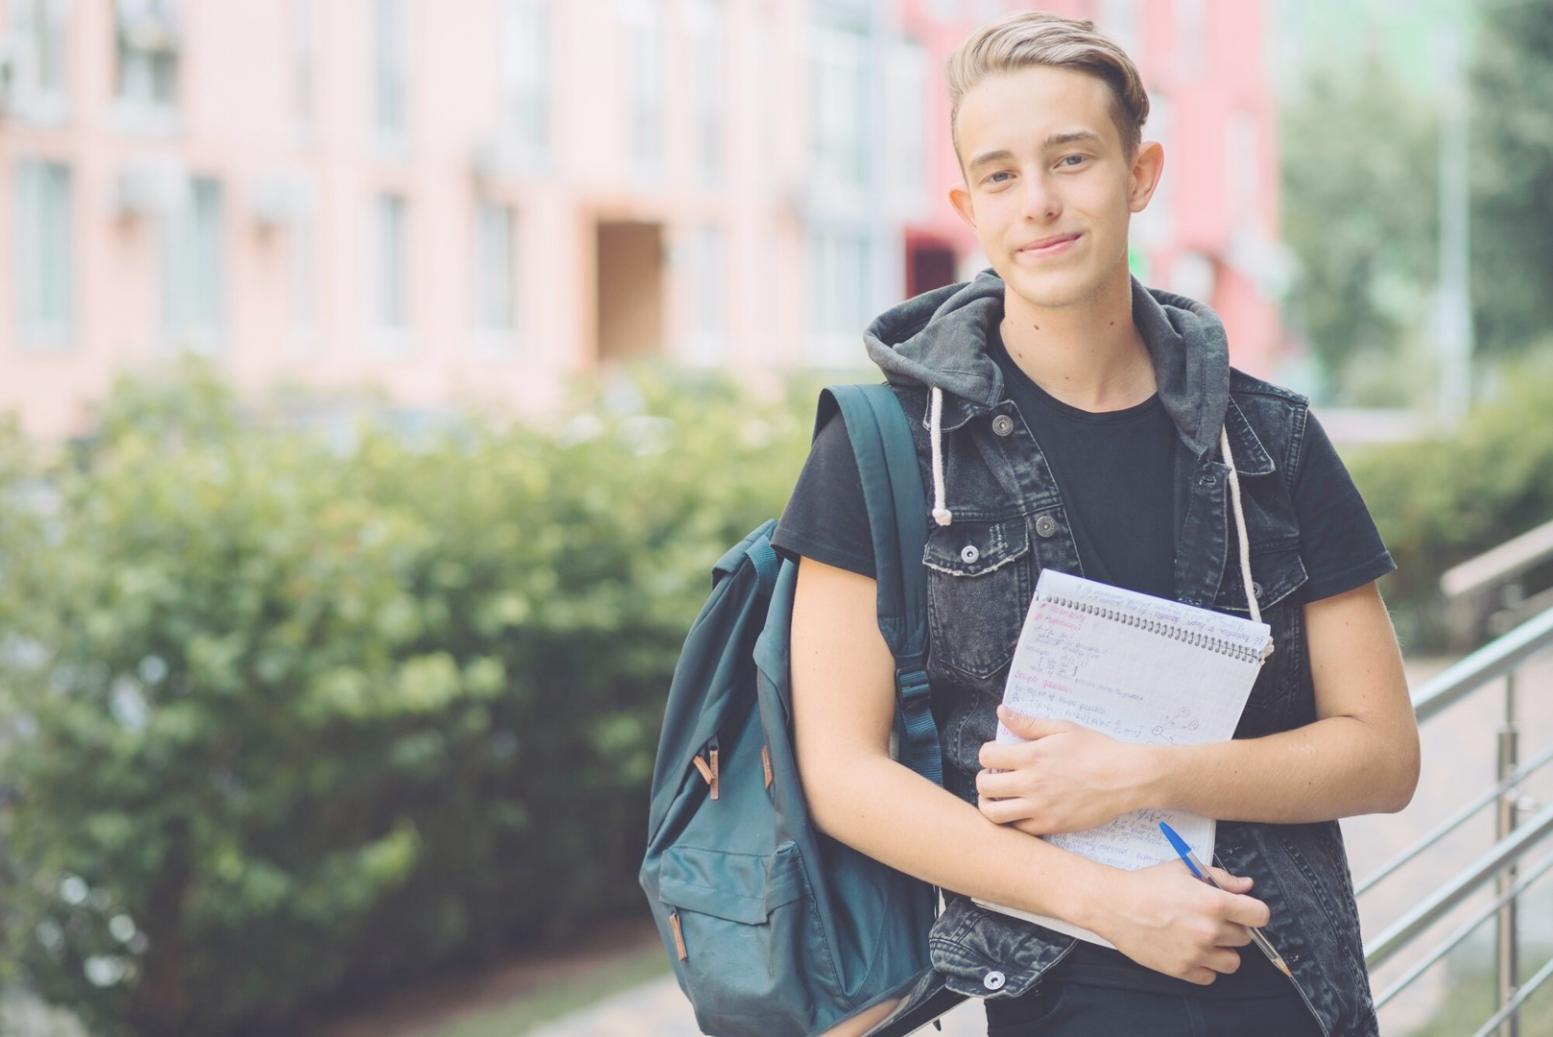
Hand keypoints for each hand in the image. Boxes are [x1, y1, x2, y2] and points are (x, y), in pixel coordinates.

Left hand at [976, 706, 1155, 833]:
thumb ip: (1028, 723)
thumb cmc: (1096, 749)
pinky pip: (1018, 829)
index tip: (997, 754)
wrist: (1126, 778)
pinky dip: (1013, 821)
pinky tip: (1021, 810)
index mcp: (1032, 756)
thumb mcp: (1063, 728)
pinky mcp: (1051, 826)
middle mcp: (1031, 783)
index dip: (988, 753)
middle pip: (984, 787)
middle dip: (984, 779)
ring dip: (990, 804)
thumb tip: (1001, 712)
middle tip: (995, 777)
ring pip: (993, 814)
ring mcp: (1040, 808)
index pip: (986, 756)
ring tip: (1000, 798)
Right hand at [1092, 861, 1266, 984]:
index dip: (1254, 911)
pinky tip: (1191, 951)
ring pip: (1233, 962)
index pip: (1260, 915)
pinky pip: (1210, 977)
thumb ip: (1220, 878)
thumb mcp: (1184, 869)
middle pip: (1246, 938)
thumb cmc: (1147, 884)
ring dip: (1223, 950)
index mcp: (1215, 904)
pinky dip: (1204, 967)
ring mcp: (1197, 953)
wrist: (1114, 905)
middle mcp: (1210, 931)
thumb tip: (1246, 886)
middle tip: (1212, 919)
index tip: (1245, 910)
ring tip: (1205, 939)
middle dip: (1233, 927)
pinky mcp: (1182, 969)